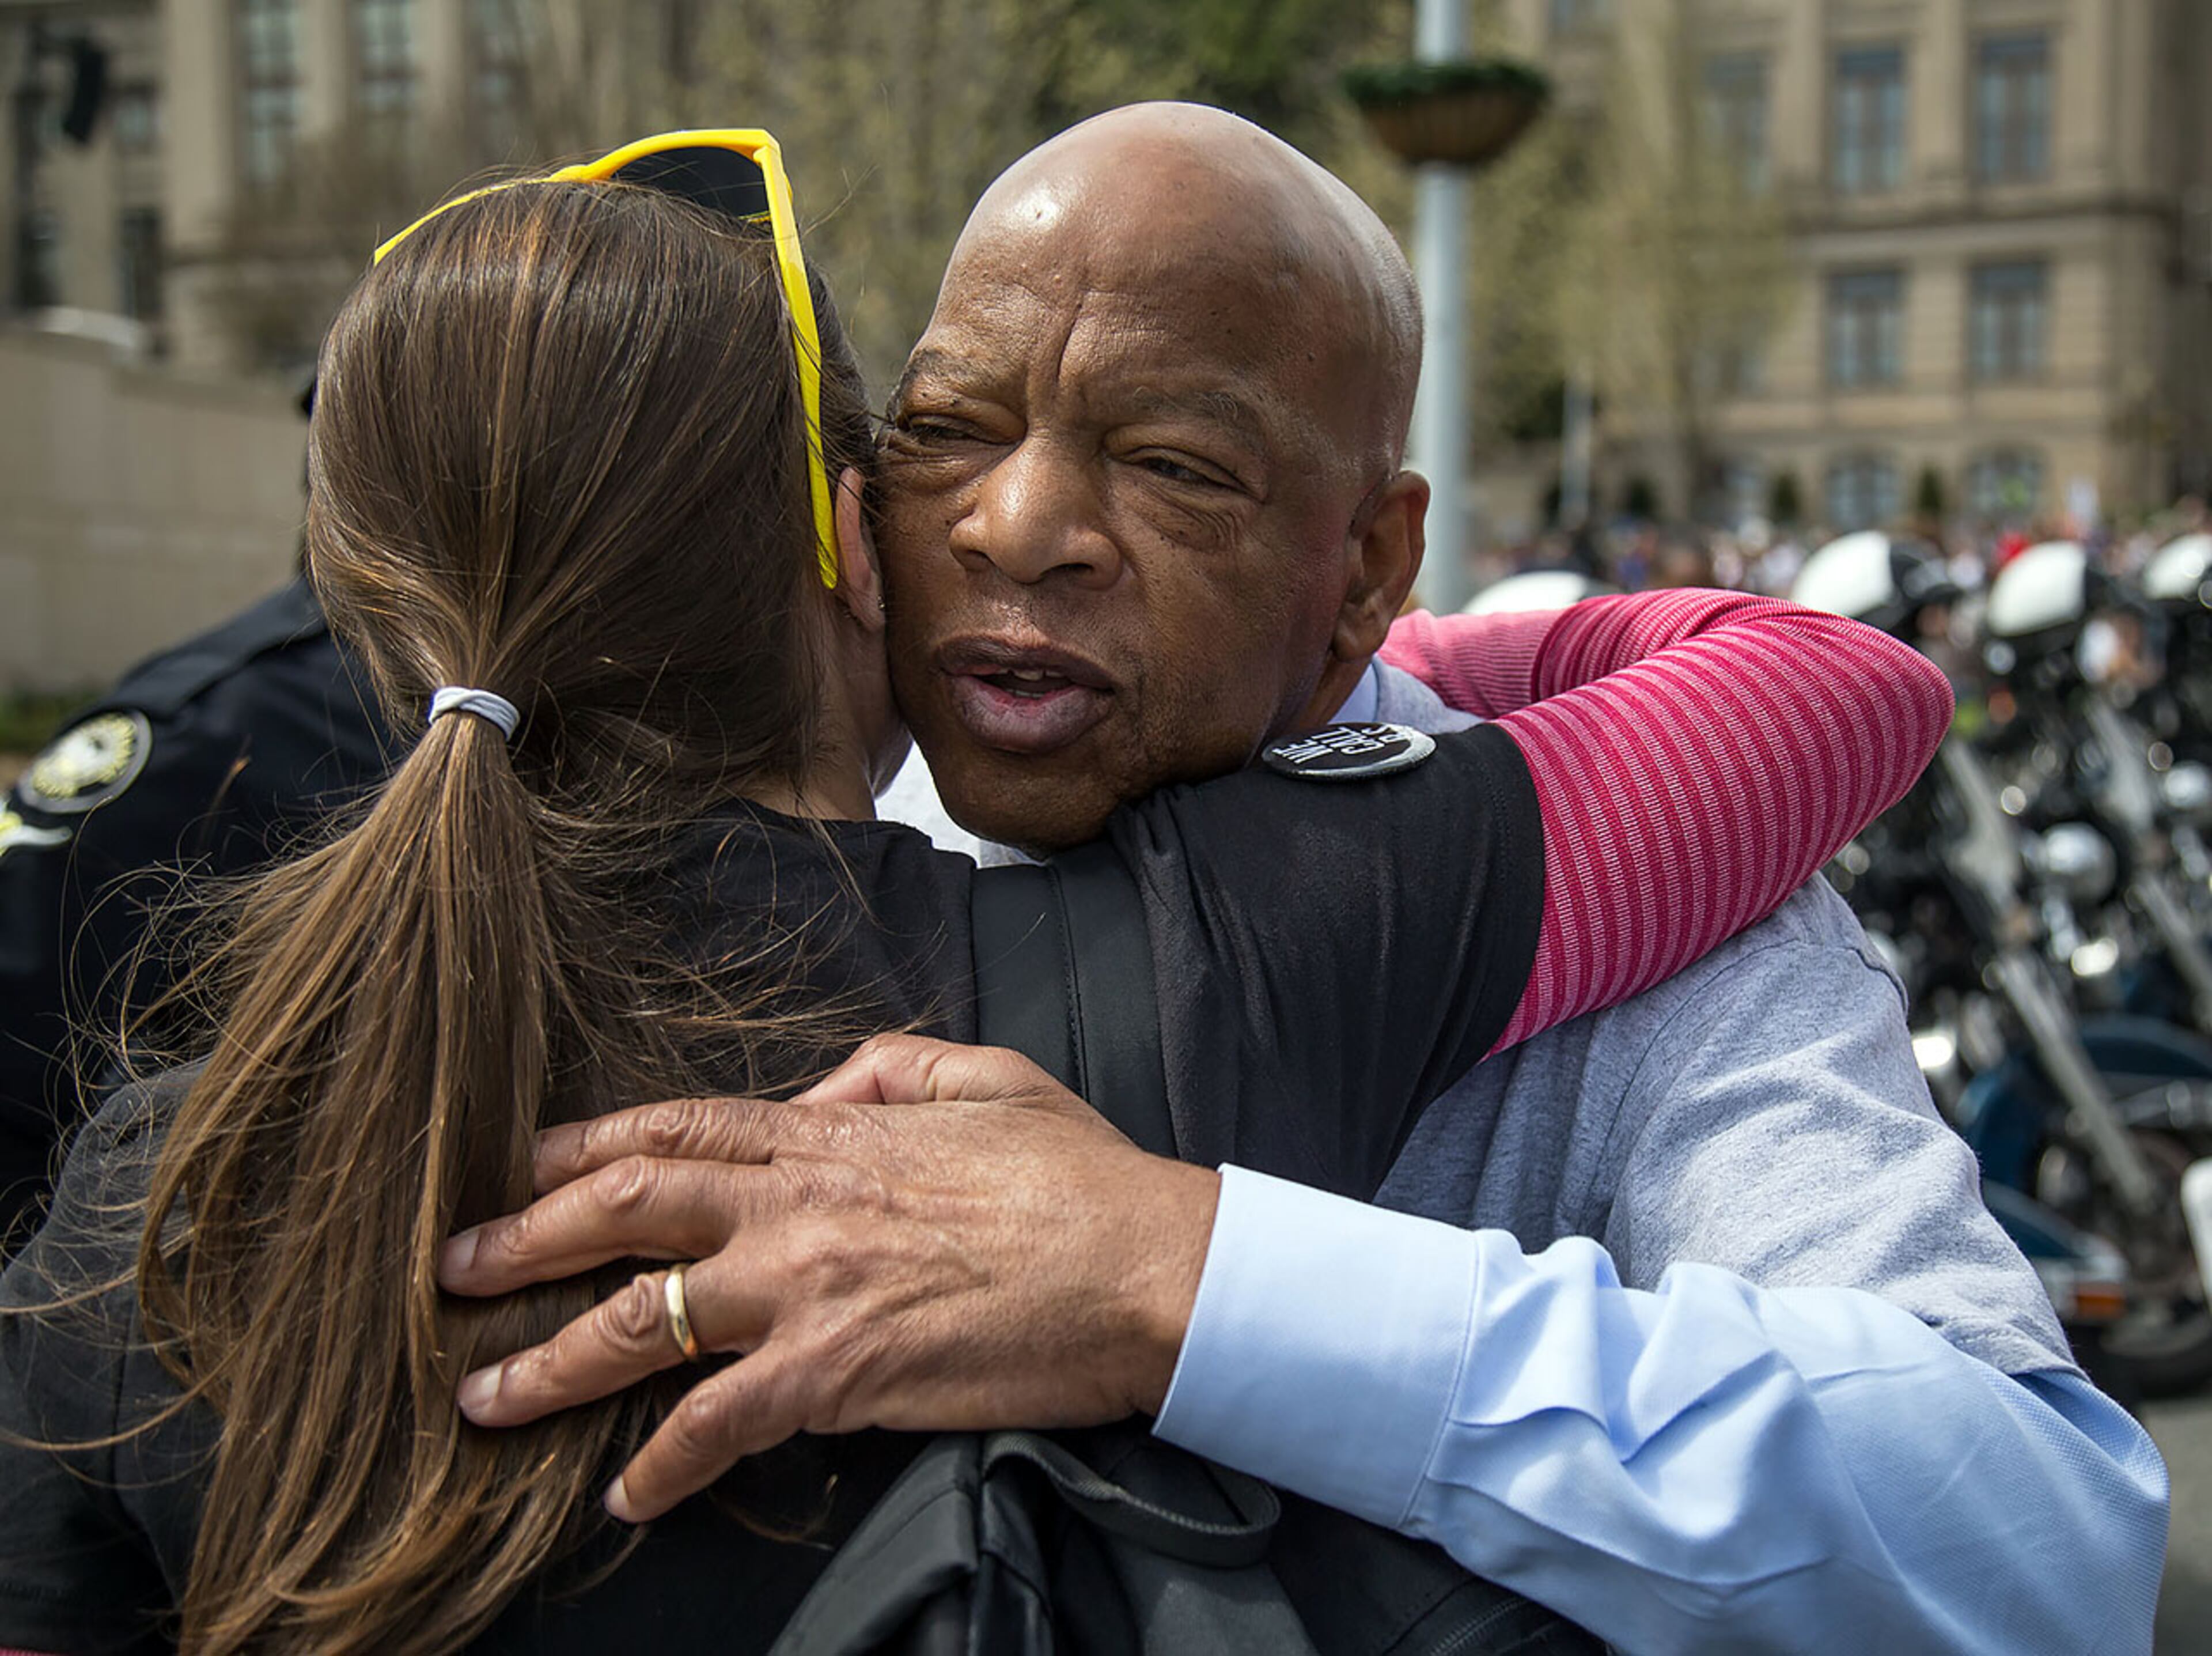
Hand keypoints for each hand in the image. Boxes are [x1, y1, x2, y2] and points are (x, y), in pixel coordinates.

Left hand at [436, 1034, 1220, 1521]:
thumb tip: (819, 1090)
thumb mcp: (985, 1074)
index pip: (679, 1127)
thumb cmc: (1079, 1172)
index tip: (519, 1167)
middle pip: (628, 1209)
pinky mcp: (837, 1375)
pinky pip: (719, 1423)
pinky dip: (662, 1464)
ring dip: (551, 1359)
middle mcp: (799, 1205)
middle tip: (452, 1268)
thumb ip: (886, 1069)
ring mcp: (810, 1289)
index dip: (583, 1147)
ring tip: (483, 1394)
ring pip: (645, 1318)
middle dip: (525, 1237)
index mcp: (832, 1134)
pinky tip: (625, 1495)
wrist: (1146, 1265)